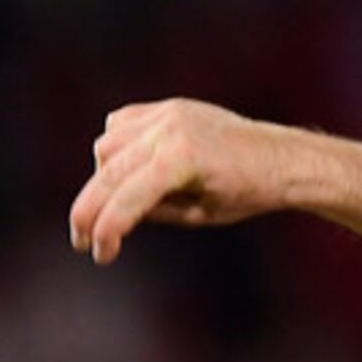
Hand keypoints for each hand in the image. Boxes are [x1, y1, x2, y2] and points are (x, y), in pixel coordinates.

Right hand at [68, 98, 296, 263]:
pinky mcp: (168, 107)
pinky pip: (121, 125)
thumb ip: (154, 212)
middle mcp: (170, 130)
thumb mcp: (200, 215)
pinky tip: (126, 171)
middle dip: (90, 211)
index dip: (107, 230)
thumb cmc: (247, 194)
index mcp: (182, 160)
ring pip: (107, 147)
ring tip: (119, 205)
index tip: (98, 254)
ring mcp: (167, 114)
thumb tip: (112, 215)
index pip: (127, 199)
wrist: (279, 158)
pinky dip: (116, 148)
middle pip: (108, 173)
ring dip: (104, 179)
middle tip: (82, 240)